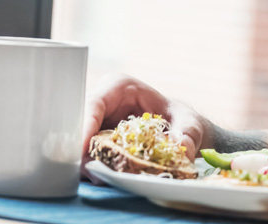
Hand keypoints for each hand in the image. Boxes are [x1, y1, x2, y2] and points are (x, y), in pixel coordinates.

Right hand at [80, 73, 210, 172]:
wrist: (178, 130)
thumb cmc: (180, 118)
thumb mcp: (189, 123)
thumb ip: (187, 133)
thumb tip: (182, 149)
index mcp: (118, 87)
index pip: (93, 104)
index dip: (84, 126)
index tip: (83, 148)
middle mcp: (101, 105)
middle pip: (79, 127)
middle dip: (82, 151)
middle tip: (94, 173)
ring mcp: (95, 126)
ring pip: (79, 145)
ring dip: (87, 164)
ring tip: (102, 179)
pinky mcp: (94, 144)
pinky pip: (86, 157)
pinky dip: (94, 169)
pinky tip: (105, 179)